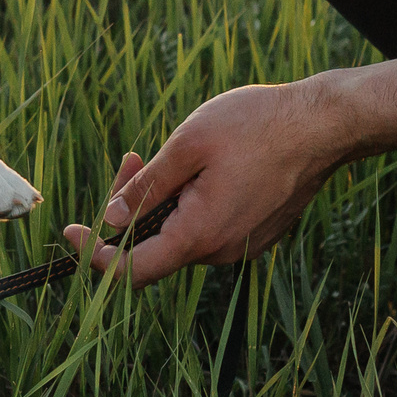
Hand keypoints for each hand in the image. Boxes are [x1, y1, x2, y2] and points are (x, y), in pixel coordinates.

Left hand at [59, 80, 351, 284]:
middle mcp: (222, 250)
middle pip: (155, 247)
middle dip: (131, 208)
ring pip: (182, 233)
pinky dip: (188, 203)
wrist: (325, 126)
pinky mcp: (256, 231)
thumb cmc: (257, 126)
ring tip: (161, 154)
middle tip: (130, 158)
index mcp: (201, 234)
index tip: (71, 230)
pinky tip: (196, 167)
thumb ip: (147, 187)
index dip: (96, 257)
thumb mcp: (188, 145)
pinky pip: (207, 226)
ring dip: (161, 201)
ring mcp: (242, 243)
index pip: (134, 271)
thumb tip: (110, 220)